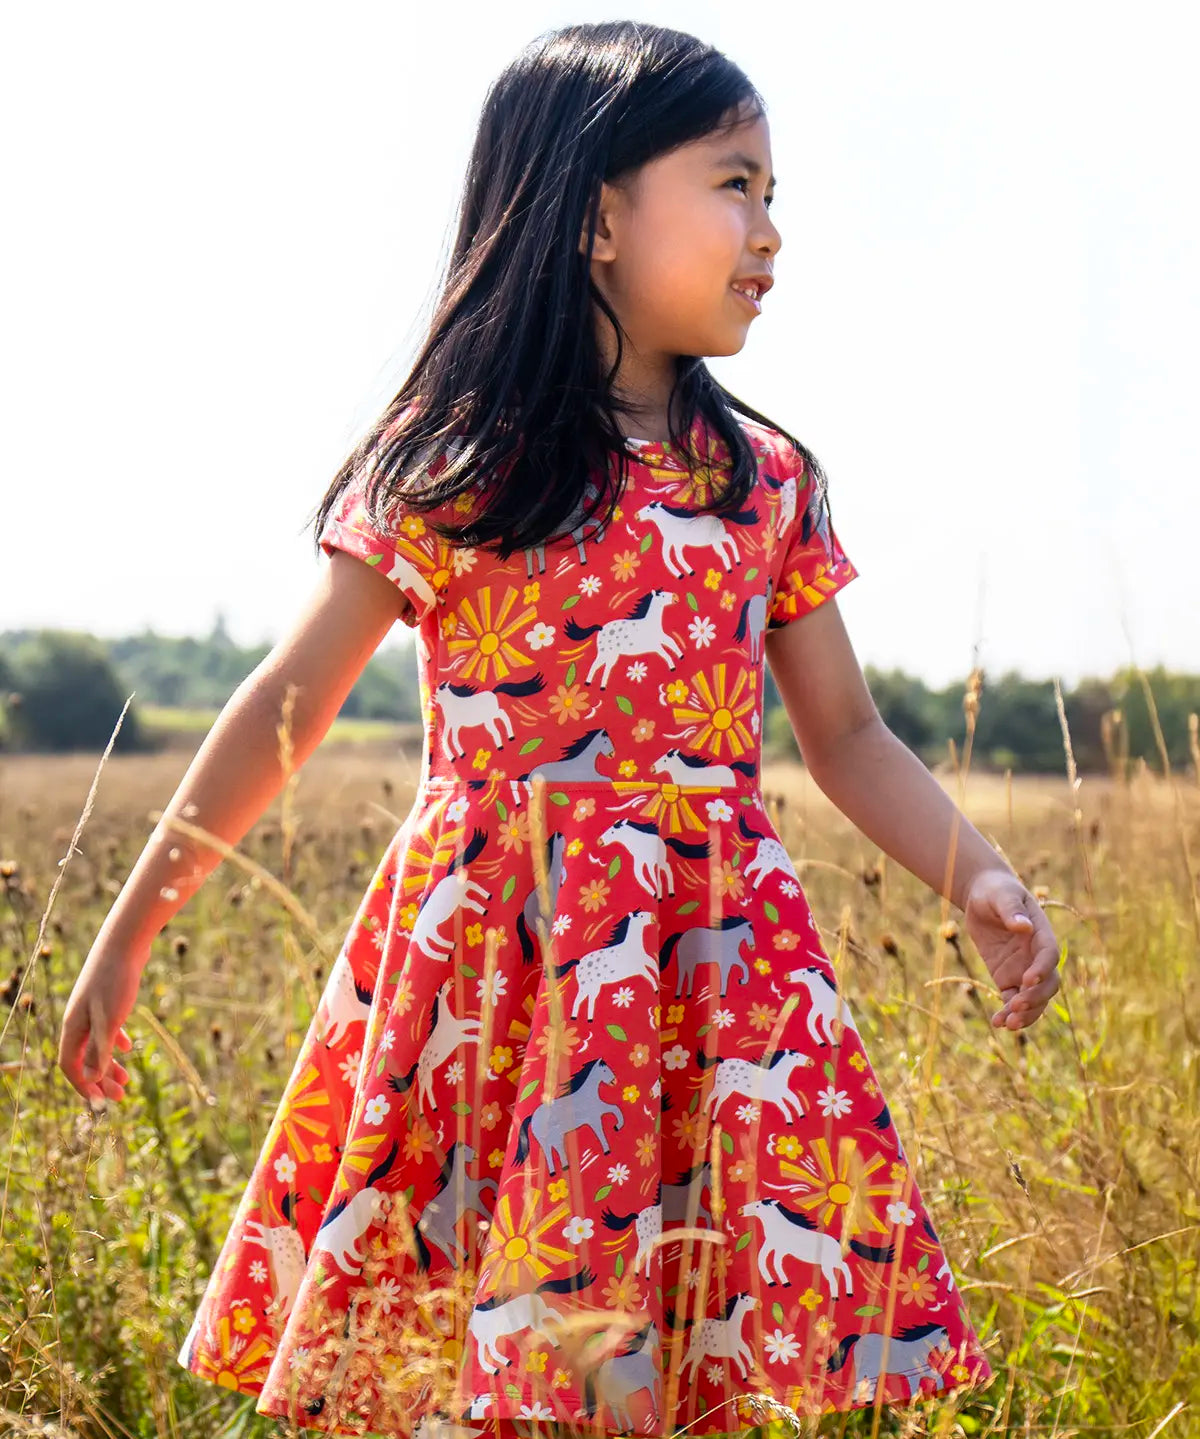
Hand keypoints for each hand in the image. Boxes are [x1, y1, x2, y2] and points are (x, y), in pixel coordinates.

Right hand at [58, 931, 147, 1106]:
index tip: (102, 1103)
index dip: (83, 1086)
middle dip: (100, 1081)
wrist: (124, 943)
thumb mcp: (109, 1020)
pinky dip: (115, 1041)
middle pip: (84, 1059)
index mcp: (73, 1027)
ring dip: (109, 1064)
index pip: (70, 1066)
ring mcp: (91, 1009)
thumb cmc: (116, 981)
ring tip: (128, 1079)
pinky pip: (106, 1028)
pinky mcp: (106, 999)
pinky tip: (128, 1046)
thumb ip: (99, 1050)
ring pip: (96, 1045)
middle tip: (121, 1097)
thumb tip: (90, 1081)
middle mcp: (78, 1020)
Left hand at [962, 869, 1061, 1032]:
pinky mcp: (1007, 978)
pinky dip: (1008, 1013)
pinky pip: (1012, 1001)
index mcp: (1041, 934)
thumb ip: (1011, 910)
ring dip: (1025, 1014)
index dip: (1042, 969)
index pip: (1049, 956)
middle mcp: (1036, 956)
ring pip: (1034, 999)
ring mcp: (1023, 970)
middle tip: (1016, 1005)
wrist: (983, 896)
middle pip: (1048, 984)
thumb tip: (1023, 926)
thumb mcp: (1001, 895)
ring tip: (1007, 1024)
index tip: (1027, 979)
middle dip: (1036, 998)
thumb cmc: (996, 891)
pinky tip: (997, 1023)